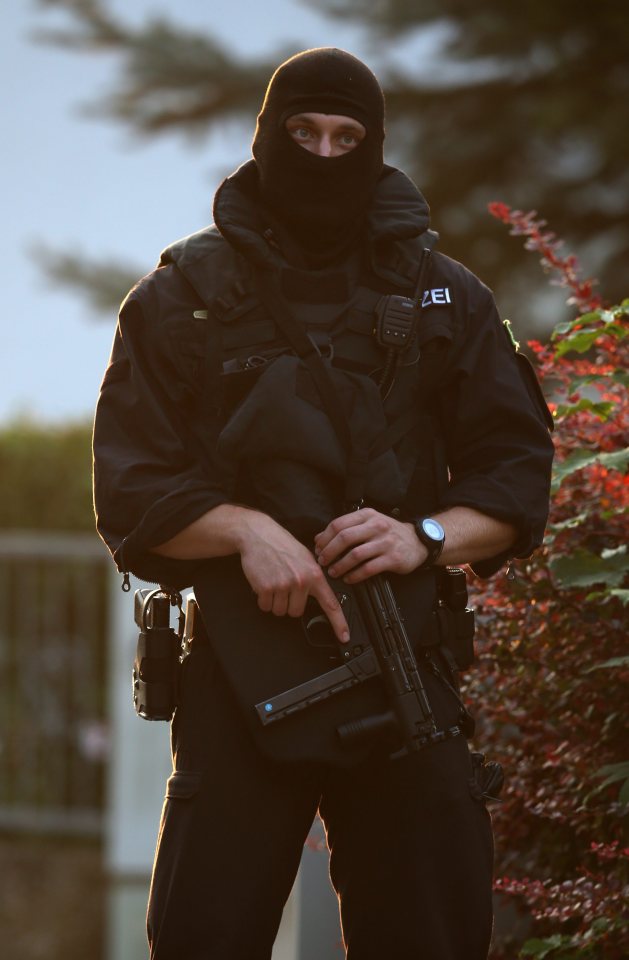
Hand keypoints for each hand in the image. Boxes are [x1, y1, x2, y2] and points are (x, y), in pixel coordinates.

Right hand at [238, 512, 349, 642]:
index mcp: (315, 575)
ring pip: (280, 611)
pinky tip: (264, 583)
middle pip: (296, 612)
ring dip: (275, 602)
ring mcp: (284, 585)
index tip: (344, 636)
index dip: (339, 623)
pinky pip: (265, 606)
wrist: (258, 535)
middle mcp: (301, 581)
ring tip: (274, 582)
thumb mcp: (306, 558)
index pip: (331, 604)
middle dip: (289, 603)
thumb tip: (319, 595)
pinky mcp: (267, 588)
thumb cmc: (281, 545)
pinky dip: (263, 599)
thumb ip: (313, 577)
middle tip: (285, 587)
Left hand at [314, 508, 424, 582]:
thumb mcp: (370, 523)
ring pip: (355, 554)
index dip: (325, 538)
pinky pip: (369, 568)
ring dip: (340, 565)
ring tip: (333, 572)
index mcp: (367, 515)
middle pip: (345, 538)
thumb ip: (347, 528)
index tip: (318, 548)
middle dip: (329, 552)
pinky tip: (349, 578)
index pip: (339, 524)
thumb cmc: (390, 533)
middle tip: (322, 561)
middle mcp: (377, 526)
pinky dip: (355, 575)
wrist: (418, 541)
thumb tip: (320, 538)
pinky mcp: (393, 558)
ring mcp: (386, 542)